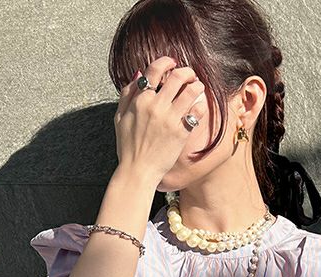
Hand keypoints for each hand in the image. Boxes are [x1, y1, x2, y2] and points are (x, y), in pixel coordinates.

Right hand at [113, 55, 208, 189]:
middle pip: (177, 77)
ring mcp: (169, 119)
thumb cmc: (127, 147)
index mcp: (140, 100)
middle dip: (187, 72)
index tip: (172, 62)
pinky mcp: (181, 132)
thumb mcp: (119, 118)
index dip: (166, 62)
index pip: (155, 70)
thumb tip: (139, 74)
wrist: (138, 172)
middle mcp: (156, 106)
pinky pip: (196, 111)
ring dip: (197, 86)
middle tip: (190, 75)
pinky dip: (201, 105)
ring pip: (191, 91)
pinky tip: (199, 106)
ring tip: (198, 87)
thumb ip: (127, 94)